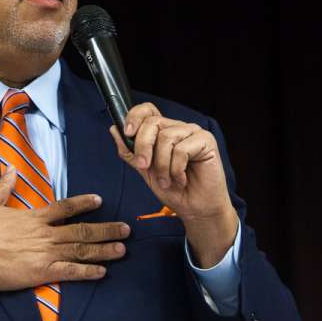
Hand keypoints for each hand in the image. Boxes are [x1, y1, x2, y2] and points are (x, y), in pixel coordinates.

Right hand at [0, 169, 129, 290]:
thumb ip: (4, 187)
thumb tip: (10, 169)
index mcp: (33, 217)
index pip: (64, 207)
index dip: (83, 204)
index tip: (99, 200)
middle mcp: (44, 233)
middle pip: (81, 229)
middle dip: (106, 229)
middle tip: (125, 229)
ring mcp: (45, 252)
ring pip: (81, 249)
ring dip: (103, 249)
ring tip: (121, 248)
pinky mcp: (41, 271)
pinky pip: (70, 271)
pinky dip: (87, 271)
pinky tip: (102, 272)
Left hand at [109, 103, 238, 266]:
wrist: (195, 210)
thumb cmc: (173, 190)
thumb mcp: (145, 170)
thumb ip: (131, 151)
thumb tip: (114, 129)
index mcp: (164, 131)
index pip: (148, 110)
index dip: (135, 116)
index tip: (127, 133)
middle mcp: (179, 128)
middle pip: (153, 123)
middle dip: (143, 147)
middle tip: (144, 167)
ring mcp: (193, 133)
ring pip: (166, 137)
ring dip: (162, 165)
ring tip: (167, 181)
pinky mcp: (206, 141)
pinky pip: (182, 149)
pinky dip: (176, 169)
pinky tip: (180, 180)